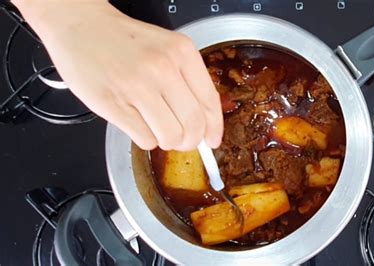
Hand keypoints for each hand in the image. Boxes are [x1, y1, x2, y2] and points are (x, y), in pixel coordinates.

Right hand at [12, 0, 222, 150]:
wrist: (81, 26)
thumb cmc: (124, 40)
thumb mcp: (167, 48)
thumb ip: (187, 80)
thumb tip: (203, 122)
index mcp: (181, 52)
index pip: (210, 101)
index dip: (214, 128)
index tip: (212, 140)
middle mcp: (163, 68)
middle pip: (193, 125)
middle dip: (190, 140)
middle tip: (182, 140)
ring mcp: (137, 87)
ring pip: (170, 137)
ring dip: (167, 142)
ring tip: (157, 130)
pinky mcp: (113, 104)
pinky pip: (145, 139)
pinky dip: (146, 139)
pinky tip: (138, 124)